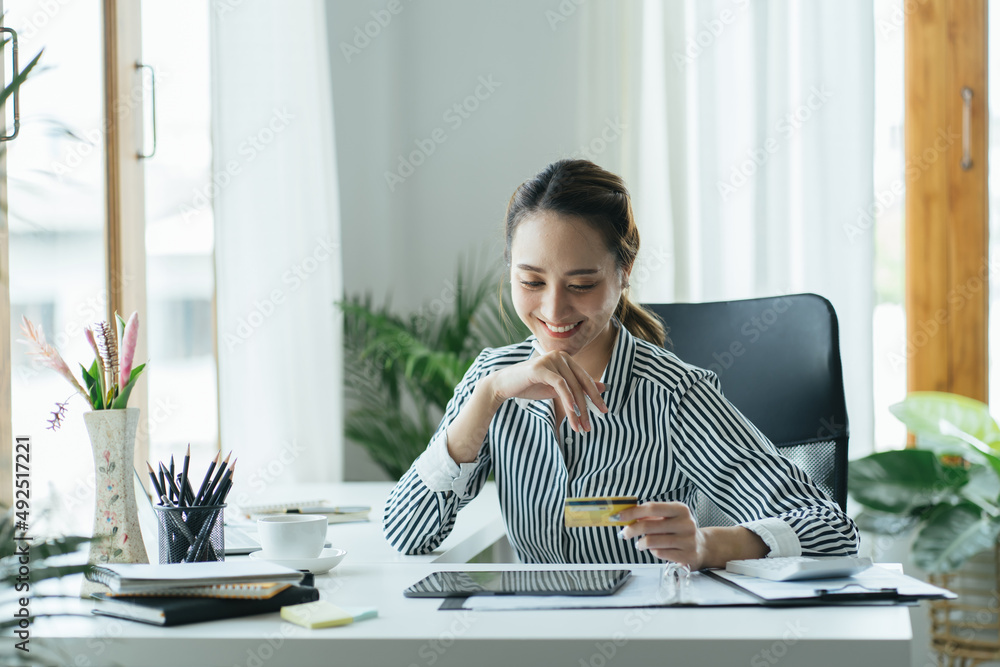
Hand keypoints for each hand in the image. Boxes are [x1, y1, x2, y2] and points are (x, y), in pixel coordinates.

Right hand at [485, 350, 607, 431]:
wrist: (505, 385)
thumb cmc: (530, 386)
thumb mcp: (557, 389)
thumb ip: (577, 387)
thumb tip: (603, 388)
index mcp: (566, 359)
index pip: (585, 379)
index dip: (595, 396)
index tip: (603, 411)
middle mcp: (560, 356)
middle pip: (581, 383)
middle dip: (588, 406)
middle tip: (590, 425)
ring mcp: (551, 359)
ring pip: (572, 387)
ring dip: (577, 409)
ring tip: (579, 426)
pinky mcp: (541, 367)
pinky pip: (560, 384)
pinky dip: (567, 399)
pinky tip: (571, 412)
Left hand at [617, 502, 708, 569]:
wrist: (702, 547)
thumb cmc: (678, 530)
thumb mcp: (668, 517)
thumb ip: (649, 516)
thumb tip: (625, 516)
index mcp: (680, 509)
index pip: (651, 508)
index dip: (632, 512)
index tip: (619, 516)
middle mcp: (686, 523)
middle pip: (648, 526)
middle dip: (631, 530)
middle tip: (624, 533)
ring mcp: (688, 540)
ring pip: (651, 541)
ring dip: (640, 543)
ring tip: (639, 544)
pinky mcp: (687, 556)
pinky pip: (659, 553)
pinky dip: (652, 551)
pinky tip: (655, 549)